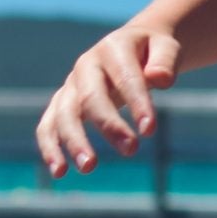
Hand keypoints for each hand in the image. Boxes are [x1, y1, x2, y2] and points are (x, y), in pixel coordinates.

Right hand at [36, 24, 179, 175]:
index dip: (137, 103)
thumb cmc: (154, 50)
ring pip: (64, 113)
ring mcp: (72, 84)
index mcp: (113, 48)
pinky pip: (49, 124)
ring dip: (74, 141)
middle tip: (131, 150)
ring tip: (89, 168)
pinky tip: (60, 172)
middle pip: (91, 97)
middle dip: (109, 125)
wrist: (135, 44)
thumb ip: (166, 61)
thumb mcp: (167, 46)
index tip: (150, 131)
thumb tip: (160, 79)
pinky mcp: (63, 102)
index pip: (125, 78)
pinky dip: (50, 147)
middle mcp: (86, 65)